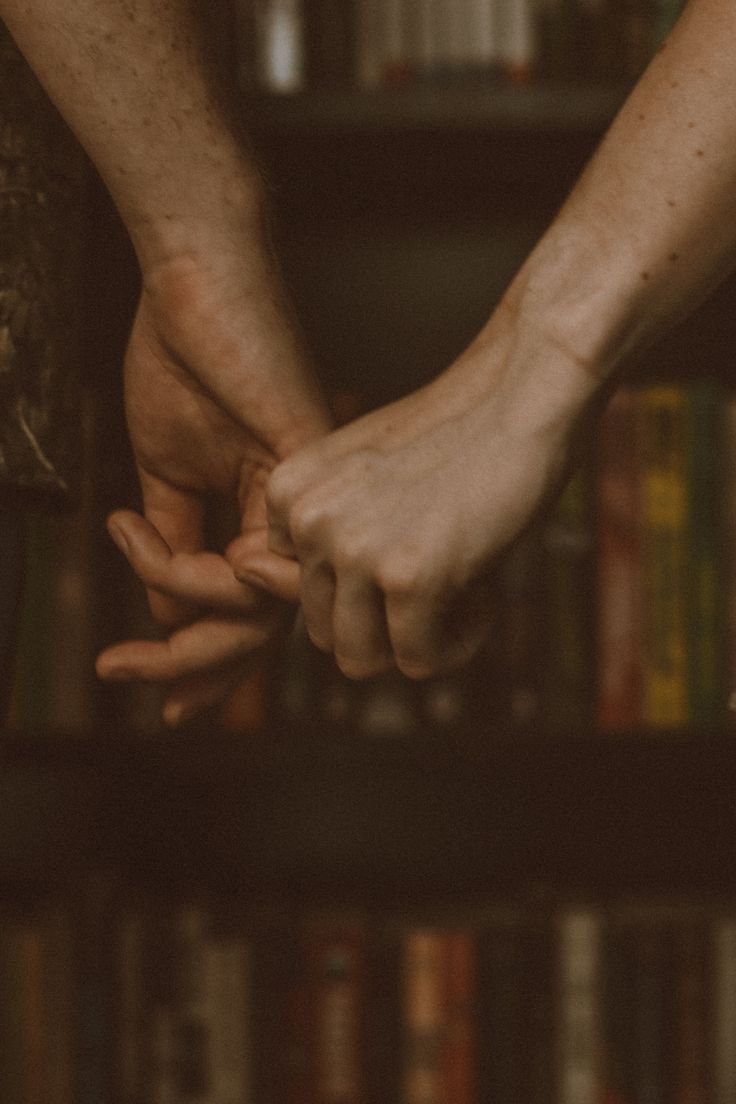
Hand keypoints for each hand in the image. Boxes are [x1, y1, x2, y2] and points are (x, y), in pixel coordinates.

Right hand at [96, 244, 330, 724]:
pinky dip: (198, 572)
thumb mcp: (166, 473)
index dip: (210, 664)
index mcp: (274, 519)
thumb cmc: (185, 360)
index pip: (255, 614)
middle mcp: (300, 519)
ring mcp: (308, 497)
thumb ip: (173, 544)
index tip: (166, 705)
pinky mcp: (302, 466)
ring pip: (260, 607)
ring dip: (179, 620)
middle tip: (118, 675)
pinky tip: (141, 539)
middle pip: (261, 627)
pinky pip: (261, 560)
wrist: (195, 278)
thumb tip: (165, 616)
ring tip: (119, 586)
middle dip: (190, 666)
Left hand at [230, 320, 595, 680]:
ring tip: (462, 585)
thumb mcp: (364, 481)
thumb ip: (310, 537)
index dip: (361, 590)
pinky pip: (419, 662)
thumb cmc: (453, 439)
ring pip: (361, 659)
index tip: (411, 548)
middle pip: (325, 634)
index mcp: (286, 493)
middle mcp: (305, 520)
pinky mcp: (407, 577)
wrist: (524, 393)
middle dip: (387, 624)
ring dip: (417, 640)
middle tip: (445, 572)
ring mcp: (352, 549)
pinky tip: (487, 593)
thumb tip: (239, 570)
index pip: (298, 595)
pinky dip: (459, 643)